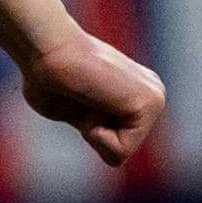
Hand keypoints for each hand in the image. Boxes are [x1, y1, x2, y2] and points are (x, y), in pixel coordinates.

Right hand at [20, 23, 165, 169]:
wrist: (45, 49)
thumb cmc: (46, 77)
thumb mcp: (72, 110)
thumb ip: (94, 123)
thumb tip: (99, 126)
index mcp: (137, 97)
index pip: (114, 145)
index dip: (86, 130)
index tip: (77, 97)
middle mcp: (153, 96)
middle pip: (120, 150)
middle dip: (91, 132)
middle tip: (80, 96)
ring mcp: (156, 98)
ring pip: (120, 152)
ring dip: (91, 130)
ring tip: (85, 95)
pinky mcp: (149, 103)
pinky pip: (120, 150)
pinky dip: (94, 132)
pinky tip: (91, 99)